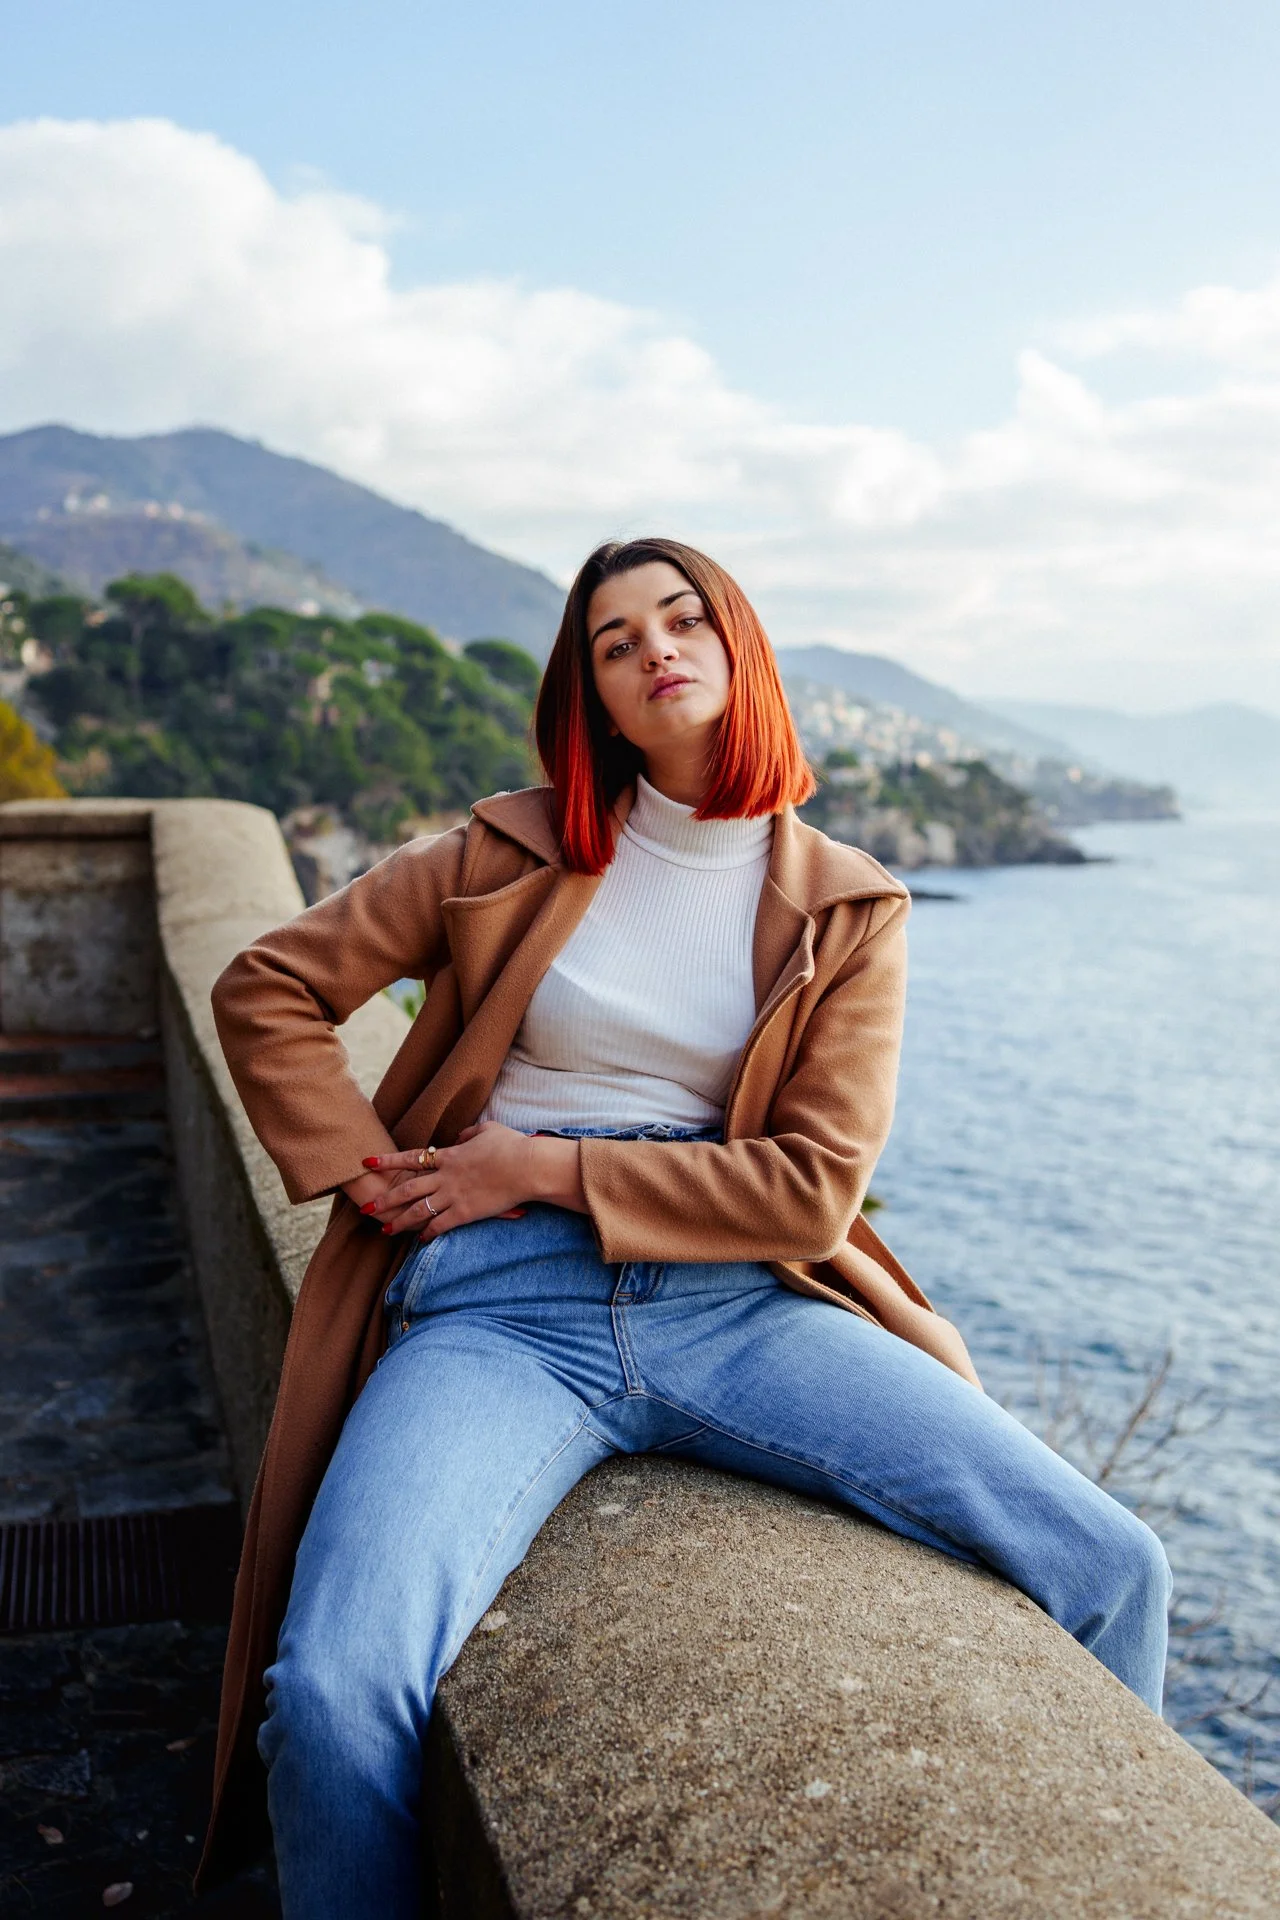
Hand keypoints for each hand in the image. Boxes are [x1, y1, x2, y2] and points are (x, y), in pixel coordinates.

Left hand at [350, 1122, 584, 1237]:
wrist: (528, 1166)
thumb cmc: (513, 1145)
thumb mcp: (488, 1129)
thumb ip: (468, 1133)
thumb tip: (458, 1137)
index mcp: (449, 1155)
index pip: (411, 1158)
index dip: (387, 1161)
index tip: (368, 1162)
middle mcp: (445, 1176)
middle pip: (407, 1189)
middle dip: (385, 1199)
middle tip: (367, 1208)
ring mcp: (454, 1195)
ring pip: (419, 1210)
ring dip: (400, 1221)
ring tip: (385, 1230)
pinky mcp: (466, 1212)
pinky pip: (440, 1225)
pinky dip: (428, 1232)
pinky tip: (420, 1239)